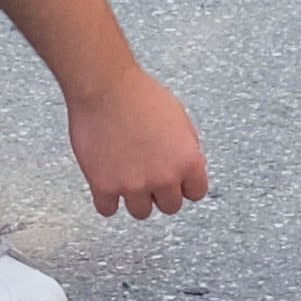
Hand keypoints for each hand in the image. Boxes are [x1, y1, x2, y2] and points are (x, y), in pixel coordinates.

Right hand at [65, 63, 210, 218]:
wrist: (106, 88)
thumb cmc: (141, 95)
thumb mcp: (180, 118)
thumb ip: (187, 148)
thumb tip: (190, 166)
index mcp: (188, 161)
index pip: (196, 193)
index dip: (185, 185)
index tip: (176, 181)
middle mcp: (164, 177)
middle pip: (170, 207)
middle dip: (162, 192)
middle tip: (150, 176)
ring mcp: (133, 185)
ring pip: (141, 212)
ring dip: (136, 198)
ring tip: (129, 178)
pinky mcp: (104, 186)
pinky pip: (108, 210)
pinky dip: (108, 200)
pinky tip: (108, 184)